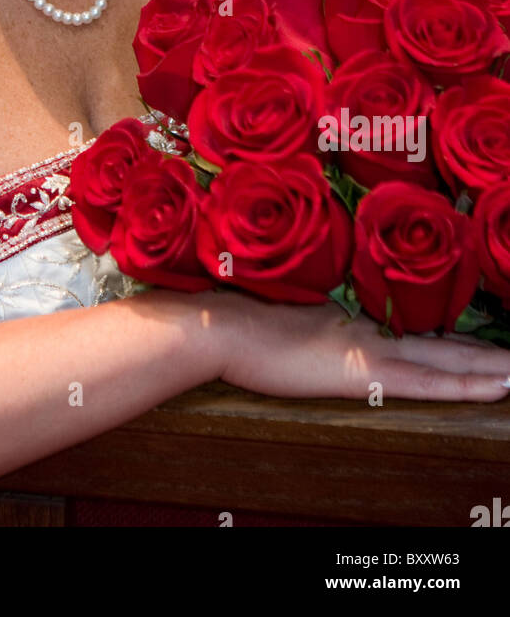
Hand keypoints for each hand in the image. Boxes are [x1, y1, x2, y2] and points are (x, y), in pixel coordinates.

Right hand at [208, 292, 509, 401]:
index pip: (415, 328)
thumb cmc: (237, 320)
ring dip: (489, 365)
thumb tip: (313, 320)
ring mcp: (370, 349)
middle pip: (441, 340)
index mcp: (350, 318)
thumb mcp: (279, 318)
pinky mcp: (366, 372)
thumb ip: (307, 318)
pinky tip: (496, 387)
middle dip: (483, 350)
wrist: (223, 325)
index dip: (454, 335)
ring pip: (448, 357)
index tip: (483, 339)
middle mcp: (369, 329)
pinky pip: (429, 380)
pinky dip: (466, 383)